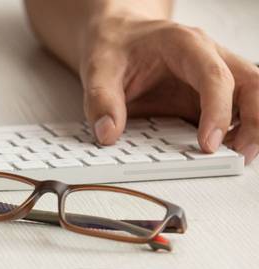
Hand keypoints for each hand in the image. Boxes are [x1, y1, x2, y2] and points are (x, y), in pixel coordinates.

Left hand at [80, 18, 258, 163]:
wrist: (117, 36)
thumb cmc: (114, 46)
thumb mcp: (97, 69)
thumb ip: (101, 100)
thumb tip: (108, 134)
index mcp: (185, 45)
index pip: (215, 76)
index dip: (217, 111)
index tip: (208, 143)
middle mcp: (208, 57)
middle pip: (251, 84)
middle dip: (254, 121)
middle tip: (241, 156)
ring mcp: (212, 77)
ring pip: (251, 96)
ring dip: (251, 127)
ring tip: (237, 158)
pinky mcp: (206, 96)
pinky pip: (233, 112)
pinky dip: (235, 132)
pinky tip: (224, 152)